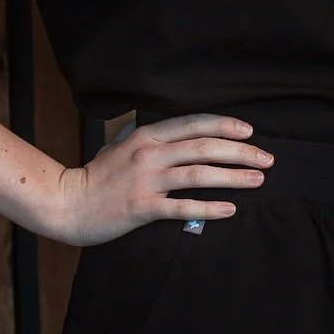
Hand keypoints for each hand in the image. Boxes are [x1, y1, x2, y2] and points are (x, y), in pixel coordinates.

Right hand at [48, 114, 271, 243]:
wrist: (67, 203)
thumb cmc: (98, 177)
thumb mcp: (122, 147)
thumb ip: (151, 140)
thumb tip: (182, 135)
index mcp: (146, 136)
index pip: (194, 124)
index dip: (225, 126)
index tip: (250, 132)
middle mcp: (148, 154)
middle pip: (204, 147)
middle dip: (241, 152)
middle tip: (267, 159)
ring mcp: (145, 180)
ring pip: (198, 174)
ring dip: (232, 177)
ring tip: (257, 181)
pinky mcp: (141, 207)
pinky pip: (182, 207)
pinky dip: (209, 207)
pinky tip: (230, 209)